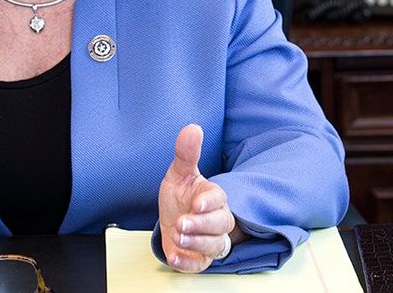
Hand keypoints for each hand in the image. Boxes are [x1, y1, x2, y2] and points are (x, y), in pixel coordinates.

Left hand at [158, 124, 239, 272]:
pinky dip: (188, 262)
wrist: (171, 219)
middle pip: (222, 225)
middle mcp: (215, 220)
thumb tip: (192, 128)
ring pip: (215, 246)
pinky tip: (175, 256)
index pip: (219, 199)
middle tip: (182, 223)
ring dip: (196, 243)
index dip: (209, 202)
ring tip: (178, 236)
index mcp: (213, 197)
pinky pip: (199, 265)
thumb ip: (186, 153)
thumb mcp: (179, 173)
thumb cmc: (180, 196)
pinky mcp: (199, 259)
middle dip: (202, 225)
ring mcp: (208, 241)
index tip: (196, 203)